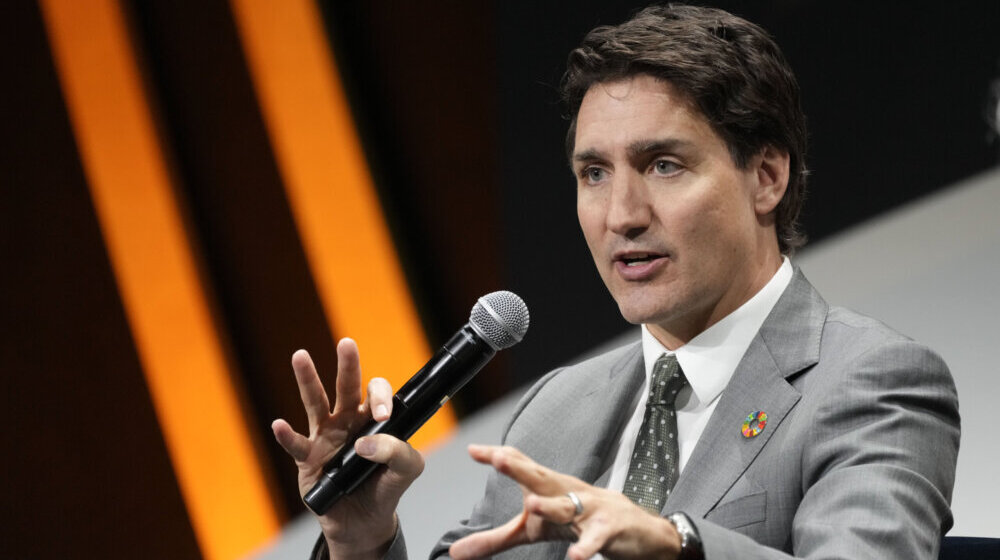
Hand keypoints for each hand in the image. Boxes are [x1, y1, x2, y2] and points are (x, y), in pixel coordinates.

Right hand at [271, 339, 424, 558]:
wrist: (363, 521)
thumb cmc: (385, 488)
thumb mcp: (407, 471)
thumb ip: (399, 454)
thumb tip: (366, 444)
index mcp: (373, 419)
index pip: (377, 394)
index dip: (380, 397)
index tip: (383, 413)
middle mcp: (348, 421)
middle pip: (346, 388)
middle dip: (348, 365)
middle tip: (348, 344)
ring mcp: (326, 437)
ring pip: (315, 403)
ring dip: (307, 380)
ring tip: (300, 356)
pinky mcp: (309, 459)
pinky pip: (297, 445)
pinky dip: (287, 436)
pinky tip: (280, 425)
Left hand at [449, 445, 680, 559]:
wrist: (638, 530)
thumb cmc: (581, 521)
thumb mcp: (536, 531)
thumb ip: (496, 539)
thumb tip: (455, 552)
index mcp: (549, 486)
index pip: (522, 466)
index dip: (499, 457)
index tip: (473, 450)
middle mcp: (567, 491)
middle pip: (541, 476)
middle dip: (520, 467)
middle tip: (499, 458)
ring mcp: (590, 508)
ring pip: (568, 505)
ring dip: (550, 505)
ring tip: (530, 504)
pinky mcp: (609, 529)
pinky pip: (595, 538)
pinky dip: (585, 547)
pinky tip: (574, 556)